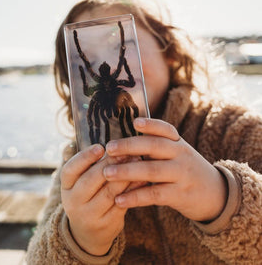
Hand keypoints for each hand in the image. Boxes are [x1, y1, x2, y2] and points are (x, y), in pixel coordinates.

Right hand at [61, 144, 130, 255]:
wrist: (88, 234)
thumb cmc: (88, 197)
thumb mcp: (80, 183)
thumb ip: (90, 165)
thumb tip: (110, 146)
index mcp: (67, 187)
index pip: (70, 170)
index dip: (84, 157)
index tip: (100, 147)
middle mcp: (74, 201)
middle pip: (91, 179)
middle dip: (110, 164)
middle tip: (126, 152)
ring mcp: (89, 215)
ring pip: (109, 192)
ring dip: (125, 175)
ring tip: (137, 162)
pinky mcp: (106, 224)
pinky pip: (121, 203)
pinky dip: (132, 189)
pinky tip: (142, 179)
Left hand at [104, 118, 227, 221]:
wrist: (215, 194)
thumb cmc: (186, 170)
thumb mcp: (178, 154)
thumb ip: (158, 147)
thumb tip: (125, 143)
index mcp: (178, 143)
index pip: (165, 129)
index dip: (151, 124)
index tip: (134, 122)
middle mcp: (181, 155)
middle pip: (154, 147)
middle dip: (129, 146)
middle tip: (109, 149)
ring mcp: (182, 175)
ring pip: (152, 171)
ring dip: (127, 172)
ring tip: (107, 173)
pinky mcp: (180, 195)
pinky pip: (154, 195)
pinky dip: (135, 197)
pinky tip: (119, 199)